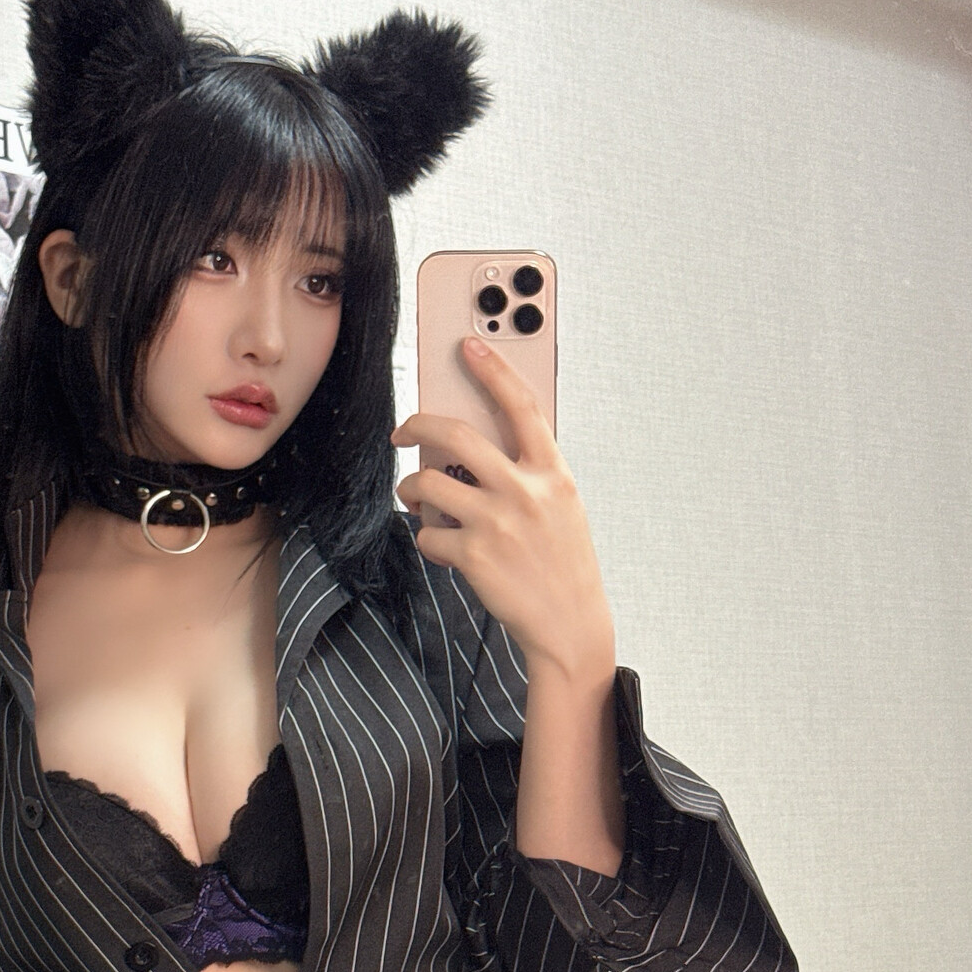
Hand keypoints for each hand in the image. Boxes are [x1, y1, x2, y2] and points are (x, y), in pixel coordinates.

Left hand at [392, 338, 613, 682]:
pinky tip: (444, 547)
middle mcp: (525, 491)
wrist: (569, 625)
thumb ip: (527, 472)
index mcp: (552, 473)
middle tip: (402, 431)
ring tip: (417, 498)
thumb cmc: (563, 563)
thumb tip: (472, 447)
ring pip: (428, 483)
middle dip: (417, 424)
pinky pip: (427, 533)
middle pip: (456, 435)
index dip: (494, 370)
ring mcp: (497, 522)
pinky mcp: (473, 555)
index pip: (522, 406)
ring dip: (412, 489)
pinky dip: (428, 538)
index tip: (469, 345)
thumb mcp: (561, 507)